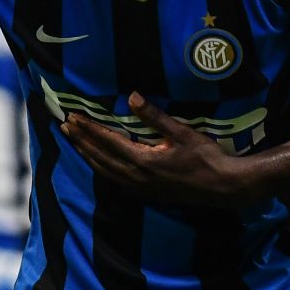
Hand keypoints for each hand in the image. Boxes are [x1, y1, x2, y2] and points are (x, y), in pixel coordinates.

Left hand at [59, 92, 245, 205]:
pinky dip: (100, 169)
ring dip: (87, 155)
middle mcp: (136, 177)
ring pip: (104, 171)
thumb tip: (132, 96)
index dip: (88, 128)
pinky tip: (97, 163)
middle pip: (100, 157)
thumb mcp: (181, 132)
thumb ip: (154, 116)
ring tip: (74, 141)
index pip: (107, 141)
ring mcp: (140, 188)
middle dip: (81, 140)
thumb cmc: (205, 157)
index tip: (73, 117)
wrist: (224, 188)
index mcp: (143, 160)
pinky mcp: (146, 194)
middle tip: (65, 126)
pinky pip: (114, 180)